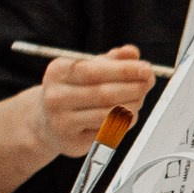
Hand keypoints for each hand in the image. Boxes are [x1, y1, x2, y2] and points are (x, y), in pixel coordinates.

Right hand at [36, 44, 158, 156]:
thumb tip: (132, 52)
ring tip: (139, 99)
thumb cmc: (73, 91)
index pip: (95, 70)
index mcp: (58, 72)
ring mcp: (61, 120)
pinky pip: (107, 130)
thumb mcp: (88, 69)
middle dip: (133, 88)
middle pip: (104, 93)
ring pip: (108, 113)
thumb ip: (112, 60)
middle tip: (147, 83)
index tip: (146, 69)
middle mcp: (55, 96)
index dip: (124, 70)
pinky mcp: (71, 140)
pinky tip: (128, 115)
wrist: (46, 122)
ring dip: (132, 105)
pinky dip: (124, 121)